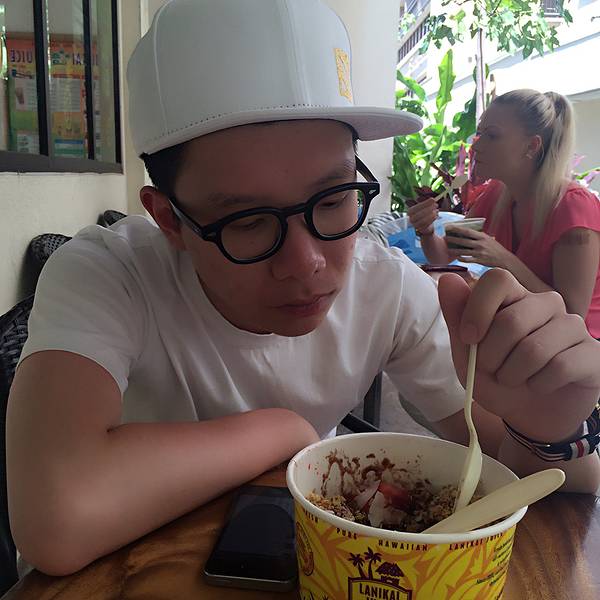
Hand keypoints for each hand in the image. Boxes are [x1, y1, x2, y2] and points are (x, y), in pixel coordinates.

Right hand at [407, 198, 437, 235]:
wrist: (424, 226)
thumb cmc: (424, 214)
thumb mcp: (424, 208)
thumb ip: (427, 203)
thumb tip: (433, 199)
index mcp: (410, 211)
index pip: (417, 207)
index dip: (425, 203)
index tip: (433, 199)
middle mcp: (411, 218)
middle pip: (420, 214)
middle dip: (429, 209)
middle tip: (436, 205)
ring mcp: (415, 225)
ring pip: (424, 220)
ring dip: (432, 215)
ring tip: (436, 211)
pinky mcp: (421, 229)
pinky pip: (427, 225)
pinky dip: (432, 220)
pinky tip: (436, 216)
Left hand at [438, 269, 599, 441]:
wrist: (529, 415)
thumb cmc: (496, 378)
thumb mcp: (466, 353)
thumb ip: (457, 316)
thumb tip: (448, 279)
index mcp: (514, 297)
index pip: (497, 280)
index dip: (478, 310)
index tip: (468, 339)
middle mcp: (546, 303)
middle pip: (511, 321)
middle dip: (491, 356)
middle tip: (492, 370)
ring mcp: (572, 326)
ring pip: (534, 349)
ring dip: (512, 375)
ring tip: (513, 380)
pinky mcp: (591, 352)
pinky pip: (559, 367)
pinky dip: (538, 385)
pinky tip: (539, 386)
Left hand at [445, 227, 513, 268]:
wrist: (505, 259)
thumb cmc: (496, 248)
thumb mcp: (489, 239)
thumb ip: (479, 236)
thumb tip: (469, 232)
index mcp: (482, 236)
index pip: (467, 231)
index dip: (457, 229)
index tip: (449, 227)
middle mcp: (480, 243)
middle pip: (463, 241)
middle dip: (452, 239)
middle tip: (445, 238)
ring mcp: (479, 252)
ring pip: (463, 251)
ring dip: (454, 250)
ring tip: (447, 249)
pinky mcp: (479, 260)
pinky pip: (468, 259)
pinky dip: (462, 258)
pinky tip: (457, 257)